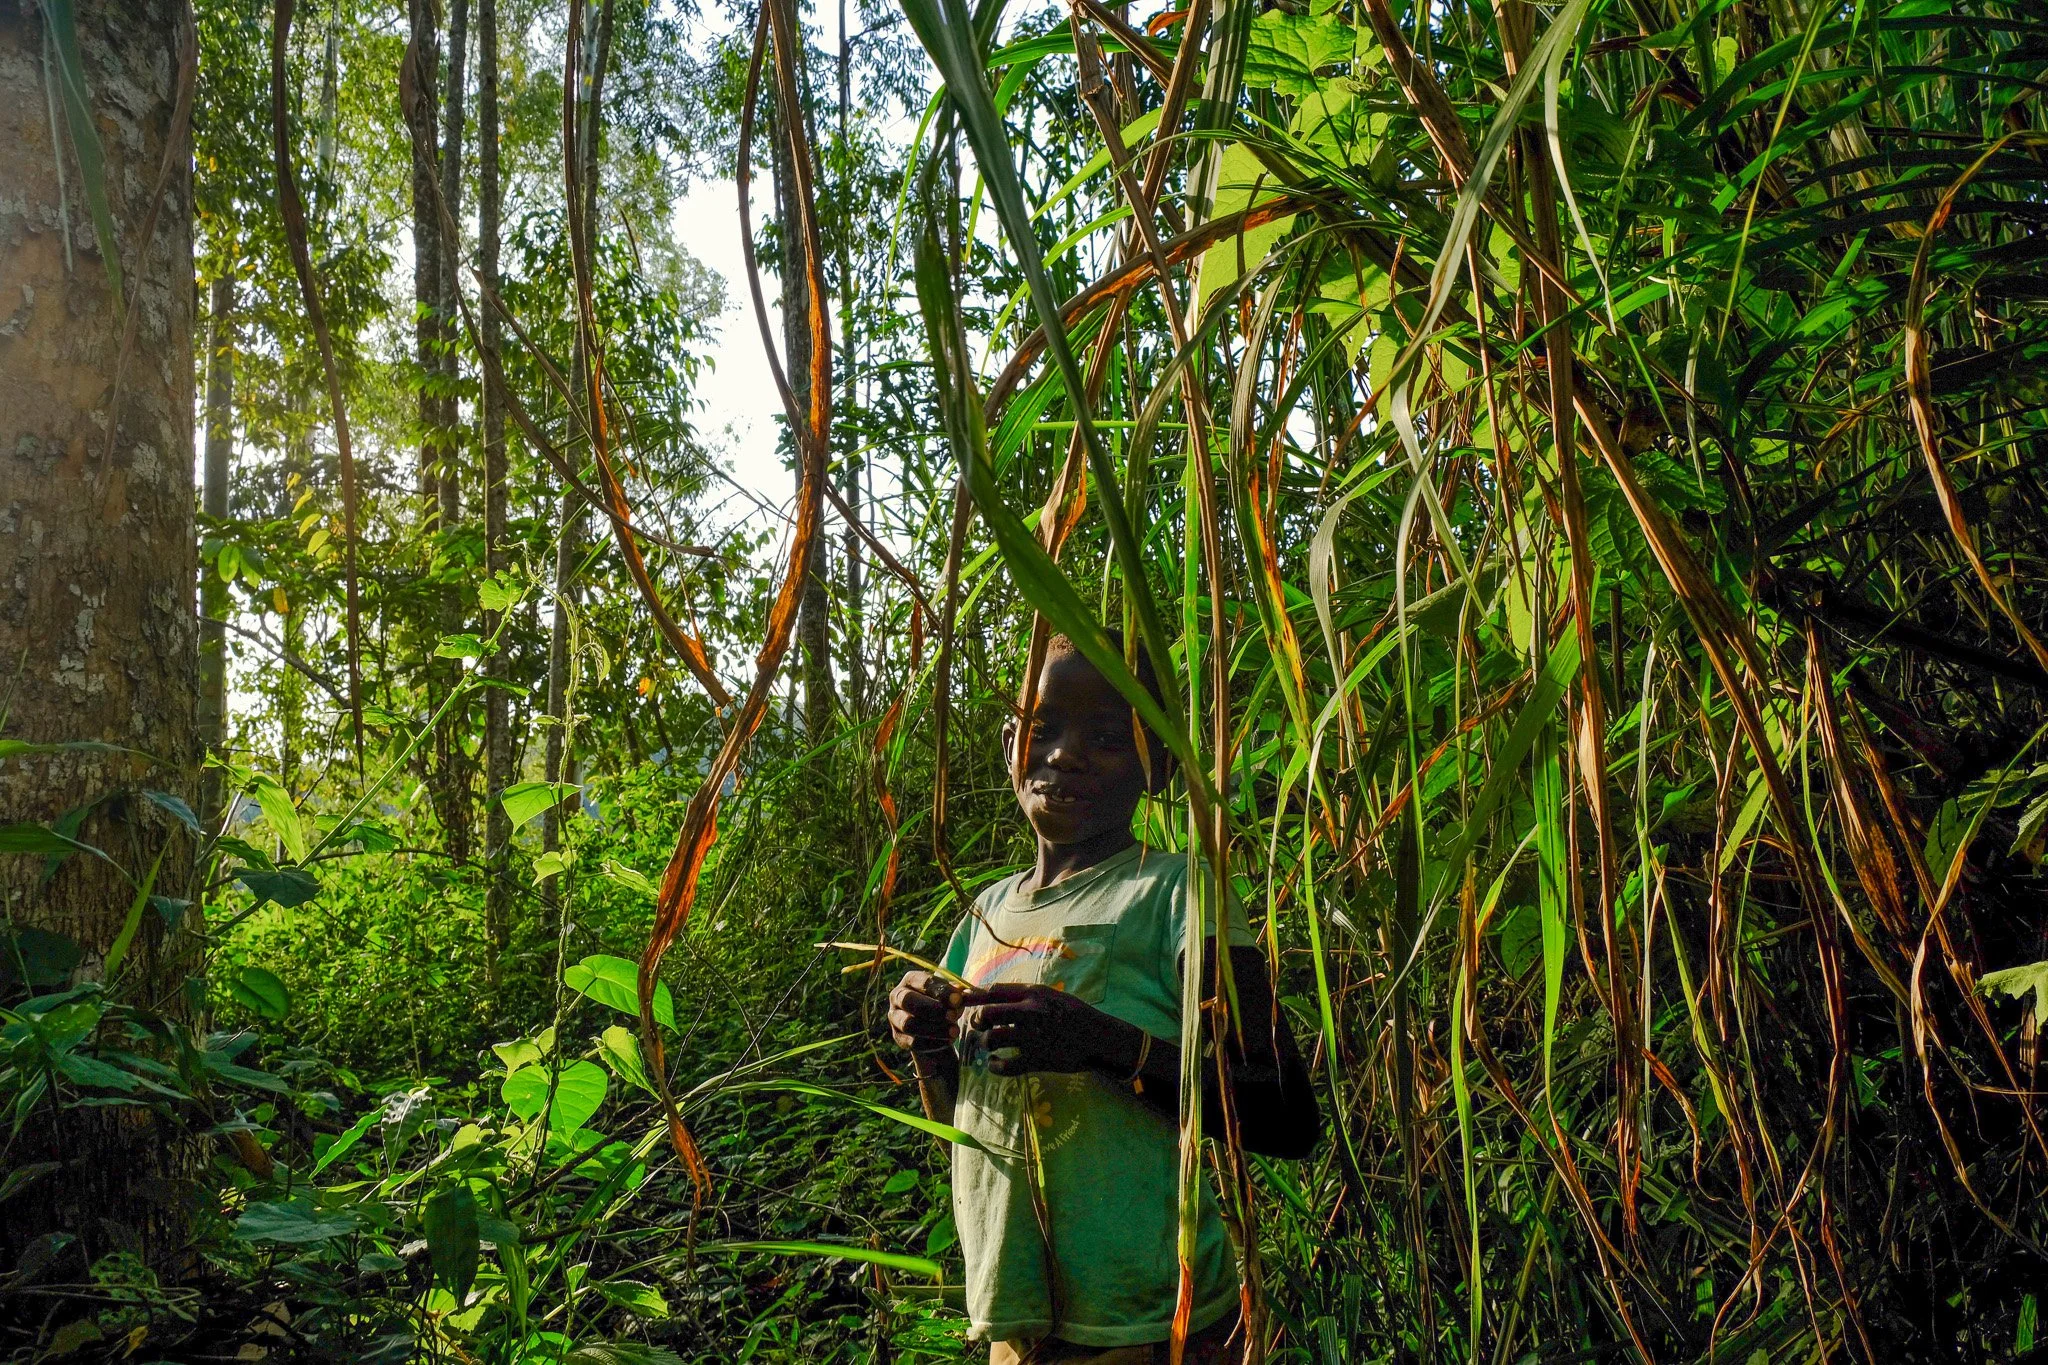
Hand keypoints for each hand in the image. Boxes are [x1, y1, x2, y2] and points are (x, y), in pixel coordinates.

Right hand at [888, 970, 964, 1056]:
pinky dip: (932, 1043)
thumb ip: (958, 995)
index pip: (922, 981)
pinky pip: (912, 1042)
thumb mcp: (953, 998)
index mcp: (911, 980)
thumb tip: (966, 994)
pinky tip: (947, 1042)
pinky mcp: (898, 1037)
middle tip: (953, 1016)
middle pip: (909, 1001)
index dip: (940, 991)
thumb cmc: (946, 1006)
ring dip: (933, 1028)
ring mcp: (895, 1018)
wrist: (936, 1031)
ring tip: (954, 1032)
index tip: (958, 1000)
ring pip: (909, 1023)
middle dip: (933, 1009)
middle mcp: (898, 996)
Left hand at [962, 982, 1136, 1076]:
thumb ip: (1028, 996)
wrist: (1100, 1038)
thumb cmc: (1076, 1015)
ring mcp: (1033, 1036)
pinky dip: (995, 1067)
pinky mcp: (1037, 1059)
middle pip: (988, 1013)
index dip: (974, 995)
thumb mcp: (1053, 995)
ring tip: (987, 1047)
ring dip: (985, 1043)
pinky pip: (1006, 1065)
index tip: (962, 999)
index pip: (994, 990)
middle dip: (978, 1020)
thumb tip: (999, 997)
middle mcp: (1030, 1012)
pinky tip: (995, 1065)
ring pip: (993, 1039)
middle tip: (978, 1026)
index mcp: (1034, 993)